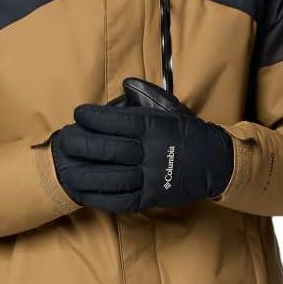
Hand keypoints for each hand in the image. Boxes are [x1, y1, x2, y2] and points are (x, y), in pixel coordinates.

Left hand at [50, 79, 233, 212]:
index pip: (117, 121)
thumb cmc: (188, 133)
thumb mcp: (171, 108)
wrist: (216, 163)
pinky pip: (121, 200)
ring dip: (85, 174)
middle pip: (110, 150)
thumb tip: (125, 83)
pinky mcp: (152, 198)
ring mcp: (152, 177)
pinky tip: (83, 193)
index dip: (93, 118)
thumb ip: (146, 95)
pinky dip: (100, 198)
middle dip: (83, 145)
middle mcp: (152, 152)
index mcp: (154, 127)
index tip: (79, 114)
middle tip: (66, 140)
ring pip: (112, 178)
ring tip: (67, 169)